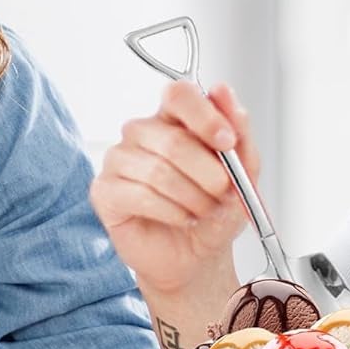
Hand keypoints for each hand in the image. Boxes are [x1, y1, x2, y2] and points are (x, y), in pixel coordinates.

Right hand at [90, 80, 256, 295]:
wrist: (197, 257)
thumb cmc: (215, 212)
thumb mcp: (244, 173)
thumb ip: (239, 131)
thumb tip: (223, 92)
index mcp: (174, 118)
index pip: (179, 94)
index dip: (204, 116)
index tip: (227, 142)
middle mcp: (142, 132)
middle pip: (174, 140)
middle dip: (209, 175)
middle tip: (223, 193)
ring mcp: (119, 159)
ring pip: (159, 171)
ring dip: (193, 198)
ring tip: (203, 210)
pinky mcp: (105, 190)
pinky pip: (140, 194)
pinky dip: (172, 212)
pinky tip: (181, 218)